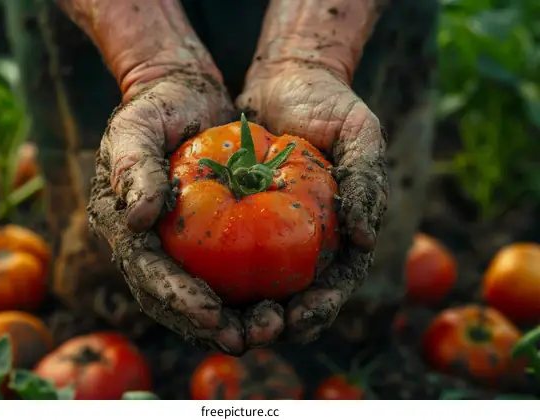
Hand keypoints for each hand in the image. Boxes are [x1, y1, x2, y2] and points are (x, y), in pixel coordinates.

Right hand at [88, 72, 252, 353]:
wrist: (180, 96)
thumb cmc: (156, 107)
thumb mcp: (136, 126)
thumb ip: (133, 167)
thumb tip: (138, 219)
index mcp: (122, 226)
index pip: (146, 273)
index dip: (176, 298)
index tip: (212, 315)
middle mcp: (146, 246)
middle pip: (171, 301)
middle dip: (205, 326)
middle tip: (245, 338)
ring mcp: (174, 247)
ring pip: (198, 299)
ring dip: (230, 322)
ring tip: (269, 328)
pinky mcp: (203, 241)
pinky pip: (222, 277)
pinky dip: (245, 297)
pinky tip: (278, 304)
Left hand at [236, 59, 388, 342]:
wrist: (287, 80)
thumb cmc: (329, 105)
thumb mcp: (359, 133)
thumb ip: (367, 181)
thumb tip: (366, 239)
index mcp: (342, 236)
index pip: (335, 287)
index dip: (319, 310)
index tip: (296, 320)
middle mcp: (309, 244)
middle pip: (295, 301)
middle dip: (276, 325)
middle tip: (251, 332)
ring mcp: (275, 236)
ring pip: (258, 290)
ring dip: (242, 314)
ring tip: (220, 326)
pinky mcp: (243, 222)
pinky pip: (227, 259)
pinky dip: (216, 279)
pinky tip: (196, 290)